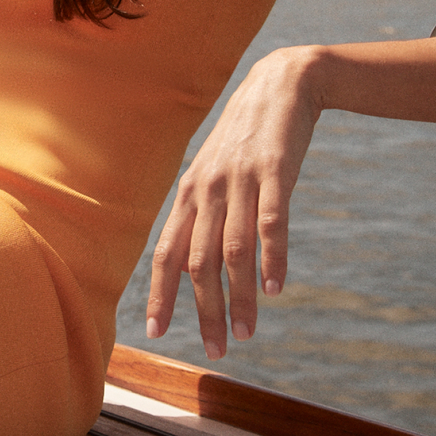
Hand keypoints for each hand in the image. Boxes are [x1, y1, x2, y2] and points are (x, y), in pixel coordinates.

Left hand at [146, 46, 322, 358]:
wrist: (278, 85)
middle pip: (199, 261)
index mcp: (189, 193)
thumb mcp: (213, 175)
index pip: (166, 252)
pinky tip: (276, 288)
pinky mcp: (274, 170)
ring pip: (233, 250)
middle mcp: (208, 189)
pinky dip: (272, 258)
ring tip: (248, 332)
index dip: (160, 293)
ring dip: (240, 297)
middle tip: (217, 350)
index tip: (156, 332)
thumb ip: (201, 218)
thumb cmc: (244, 139)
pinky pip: (271, 221)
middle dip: (205, 310)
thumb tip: (188, 268)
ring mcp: (240, 179)